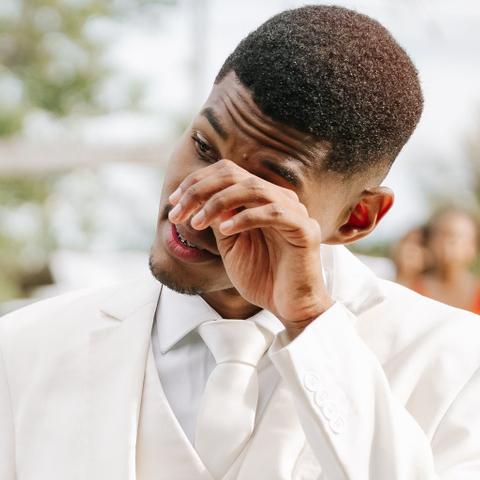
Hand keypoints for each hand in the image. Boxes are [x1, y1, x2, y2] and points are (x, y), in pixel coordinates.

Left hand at [168, 161, 334, 331]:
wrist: (289, 306)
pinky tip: (225, 230)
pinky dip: (245, 217)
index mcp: (261, 199)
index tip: (173, 201)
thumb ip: (218, 219)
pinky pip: (274, 212)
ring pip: (253, 188)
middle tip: (177, 212)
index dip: (197, 181)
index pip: (228, 173)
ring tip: (197, 223)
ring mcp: (295, 211)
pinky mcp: (305, 230)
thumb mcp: (230, 244)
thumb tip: (196, 199)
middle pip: (235, 175)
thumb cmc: (261, 277)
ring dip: (218, 202)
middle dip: (200, 190)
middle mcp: (279, 198)